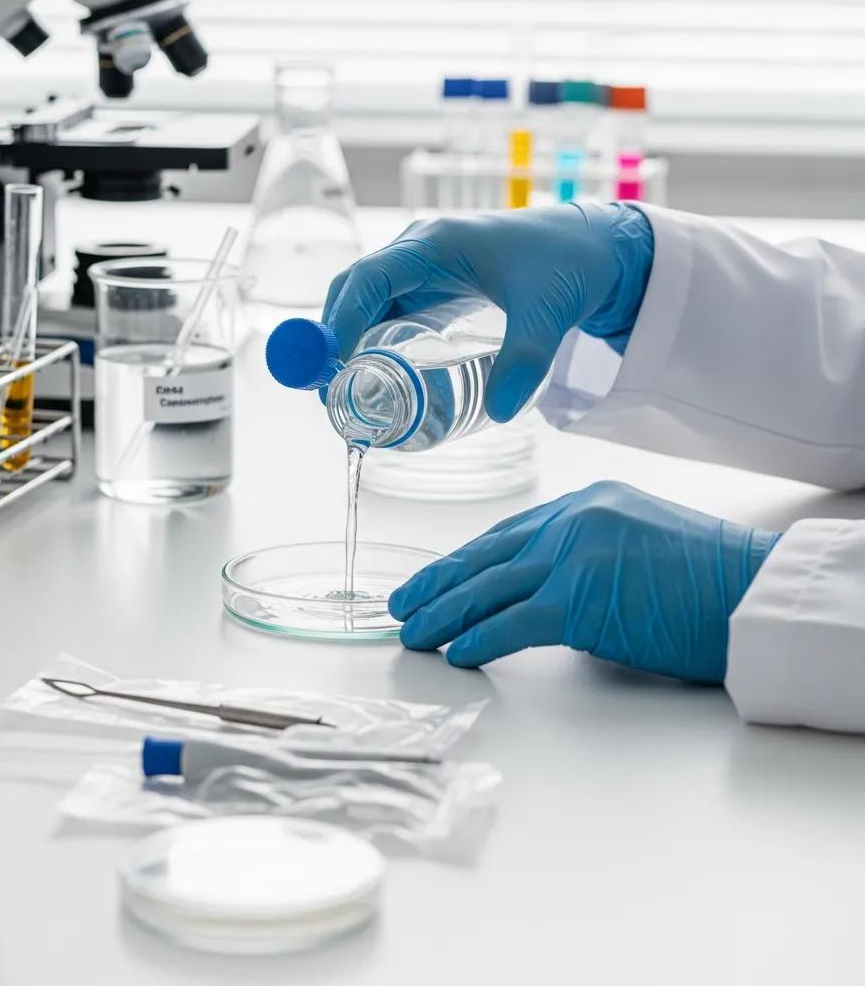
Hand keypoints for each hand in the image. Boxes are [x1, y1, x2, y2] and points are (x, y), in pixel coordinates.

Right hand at [322, 202, 652, 421]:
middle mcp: (418, 253)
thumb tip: (499, 411)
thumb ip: (526, 360)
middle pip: (353, 293)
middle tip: (331, 396)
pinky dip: (371, 346)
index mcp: (434, 244)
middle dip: (332, 342)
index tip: (331, 369)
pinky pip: (387, 316)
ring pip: (365, 307)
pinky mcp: (431, 290)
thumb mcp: (548, 312)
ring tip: (347, 397)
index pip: (368, 280)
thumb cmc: (567, 265)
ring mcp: (421, 271)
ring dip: (347, 347)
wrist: (592, 249)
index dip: (341, 322)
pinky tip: (377, 381)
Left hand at [390, 481, 779, 681]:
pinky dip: (479, 638)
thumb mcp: (635, 544)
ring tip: (414, 632)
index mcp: (583, 504)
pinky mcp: (578, 598)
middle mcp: (571, 521)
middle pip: (485, 556)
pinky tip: (456, 651)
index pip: (506, 535)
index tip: (436, 577)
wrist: (751, 592)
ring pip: (487, 588)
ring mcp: (572, 555)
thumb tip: (543, 598)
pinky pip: (511, 622)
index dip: (464, 561)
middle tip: (403, 602)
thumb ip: (584, 557)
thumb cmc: (706, 580)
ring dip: (444, 614)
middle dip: (438, 583)